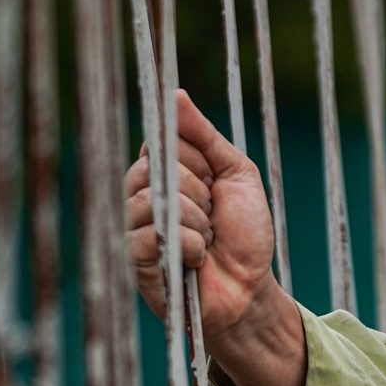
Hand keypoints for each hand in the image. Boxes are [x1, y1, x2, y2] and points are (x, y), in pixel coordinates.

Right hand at [125, 90, 306, 385]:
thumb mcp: (236, 174)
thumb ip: (205, 136)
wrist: (251, 290)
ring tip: (208, 239)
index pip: (162, 139)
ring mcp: (135, 225)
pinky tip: (197, 260)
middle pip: (158, 166)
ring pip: (155, 199)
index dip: (195, 158)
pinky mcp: (134, 259)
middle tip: (214, 217)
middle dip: (199, 190)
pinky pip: (154, 235)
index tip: (214, 180)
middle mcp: (142, 193)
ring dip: (197, 220)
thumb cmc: (245, 235)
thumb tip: (175, 94)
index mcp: (163, 171)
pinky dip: (189, 246)